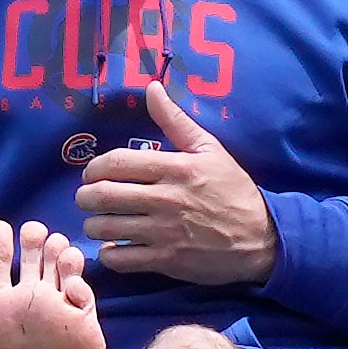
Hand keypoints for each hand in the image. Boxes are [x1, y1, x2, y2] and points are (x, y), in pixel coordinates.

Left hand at [75, 79, 274, 284]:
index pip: (116, 164)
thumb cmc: (233, 191)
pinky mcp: (167, 261)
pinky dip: (109, 254)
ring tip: (97, 223)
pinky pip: (121, 259)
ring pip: (107, 228)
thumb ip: (175, 120)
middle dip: (85, 197)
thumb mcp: (209, 149)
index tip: (92, 174)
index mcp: (175, 169)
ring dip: (93, 225)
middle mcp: (166, 200)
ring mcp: (165, 233)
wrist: (262, 238)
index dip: (94, 168)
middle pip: (104, 196)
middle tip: (86, 199)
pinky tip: (114, 247)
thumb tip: (151, 87)